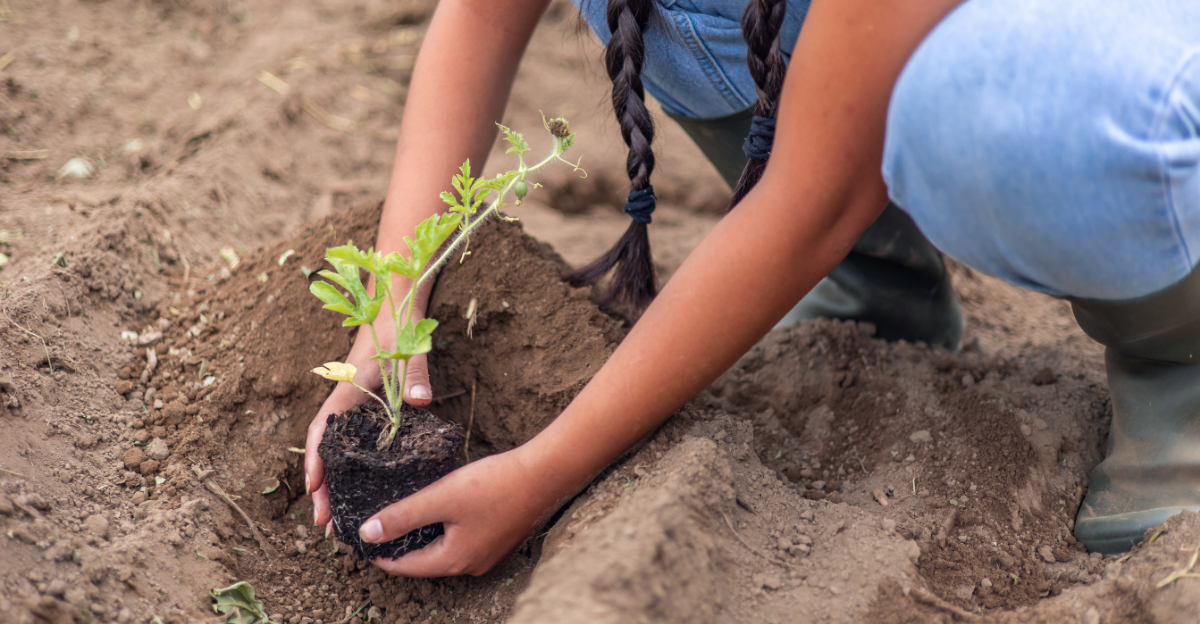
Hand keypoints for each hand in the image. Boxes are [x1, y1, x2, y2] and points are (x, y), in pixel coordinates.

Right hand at [305, 307, 434, 526]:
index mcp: (349, 389)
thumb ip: (415, 374)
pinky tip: (357, 485)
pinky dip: (347, 465)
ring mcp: (355, 403)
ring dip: (332, 480)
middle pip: (326, 448)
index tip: (314, 488)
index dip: (317, 459)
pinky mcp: (366, 404)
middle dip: (321, 485)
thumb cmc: (398, 325)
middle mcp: (346, 399)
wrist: (394, 304)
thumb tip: (419, 401)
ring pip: (336, 447)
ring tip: (334, 514)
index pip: (325, 429)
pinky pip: (351, 440)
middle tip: (323, 521)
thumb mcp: (409, 349)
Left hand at [356, 447, 553, 576]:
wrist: (545, 475)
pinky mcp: (498, 538)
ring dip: (422, 536)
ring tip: (402, 516)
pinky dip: (443, 530)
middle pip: (423, 561)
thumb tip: (367, 533)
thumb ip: (404, 515)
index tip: (359, 538)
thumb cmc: (495, 485)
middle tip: (377, 525)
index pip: (404, 566)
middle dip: (399, 545)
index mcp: (453, 560)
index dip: (379, 553)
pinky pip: (461, 540)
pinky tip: (439, 509)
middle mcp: (470, 564)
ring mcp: (487, 553)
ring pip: (443, 550)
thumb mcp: (442, 497)